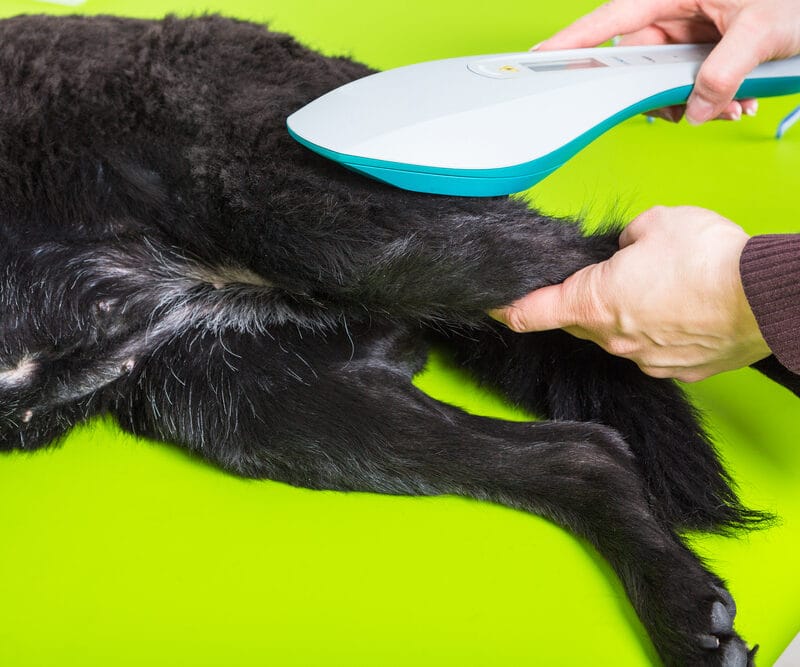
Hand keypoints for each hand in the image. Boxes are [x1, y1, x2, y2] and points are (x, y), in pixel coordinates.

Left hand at [489, 206, 771, 381]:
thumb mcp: (656, 223)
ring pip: (621, 335)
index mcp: (592, 303)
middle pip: (580, 322)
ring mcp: (646, 361)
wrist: (767, 297)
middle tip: (613, 274)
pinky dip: (664, 331)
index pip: (530, 313)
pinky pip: (657, 349)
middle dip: (587, 299)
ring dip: (632, 313)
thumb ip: (626, 237)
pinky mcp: (679, 371)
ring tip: (666, 287)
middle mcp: (613, 340)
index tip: (492, 306)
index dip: (506, 308)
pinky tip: (688, 309)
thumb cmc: (709, 259)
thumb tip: (628, 247)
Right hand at [536, 0, 799, 123]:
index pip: (612, 18)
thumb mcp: (763, 29)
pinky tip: (738, 102)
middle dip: (662, 93)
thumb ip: (722, 73)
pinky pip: (693, 79)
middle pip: (640, 60)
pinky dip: (711, 98)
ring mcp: (694, 28)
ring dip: (693, 100)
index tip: (541, 58)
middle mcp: (679, 9)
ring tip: (731, 106)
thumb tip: (694, 110)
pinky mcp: (709, 45)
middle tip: (688, 110)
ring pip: (667, 77)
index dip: (574, 40)